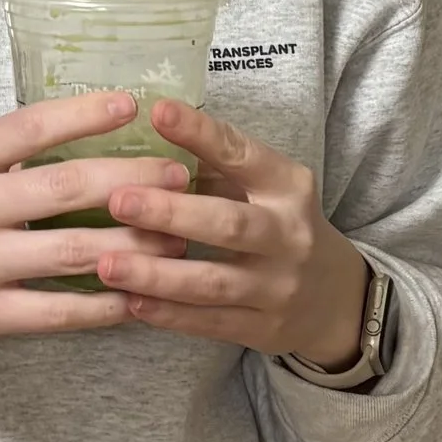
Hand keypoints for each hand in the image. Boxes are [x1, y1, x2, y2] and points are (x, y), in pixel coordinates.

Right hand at [0, 90, 191, 364]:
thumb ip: (3, 161)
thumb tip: (82, 146)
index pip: (30, 127)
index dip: (83, 113)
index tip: (132, 104)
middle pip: (64, 188)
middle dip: (131, 180)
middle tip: (181, 175)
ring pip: (72, 252)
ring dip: (132, 244)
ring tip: (177, 238)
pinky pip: (56, 310)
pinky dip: (102, 306)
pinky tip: (137, 299)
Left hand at [97, 99, 369, 367]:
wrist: (334, 299)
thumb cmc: (279, 222)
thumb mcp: (266, 186)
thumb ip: (219, 164)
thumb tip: (149, 130)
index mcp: (287, 186)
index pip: (243, 154)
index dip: (202, 133)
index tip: (158, 112)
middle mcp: (289, 235)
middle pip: (228, 224)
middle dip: (170, 213)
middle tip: (117, 199)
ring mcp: (278, 287)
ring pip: (213, 283)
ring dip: (157, 274)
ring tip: (107, 263)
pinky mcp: (264, 329)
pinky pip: (210, 323)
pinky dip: (169, 314)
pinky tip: (131, 302)